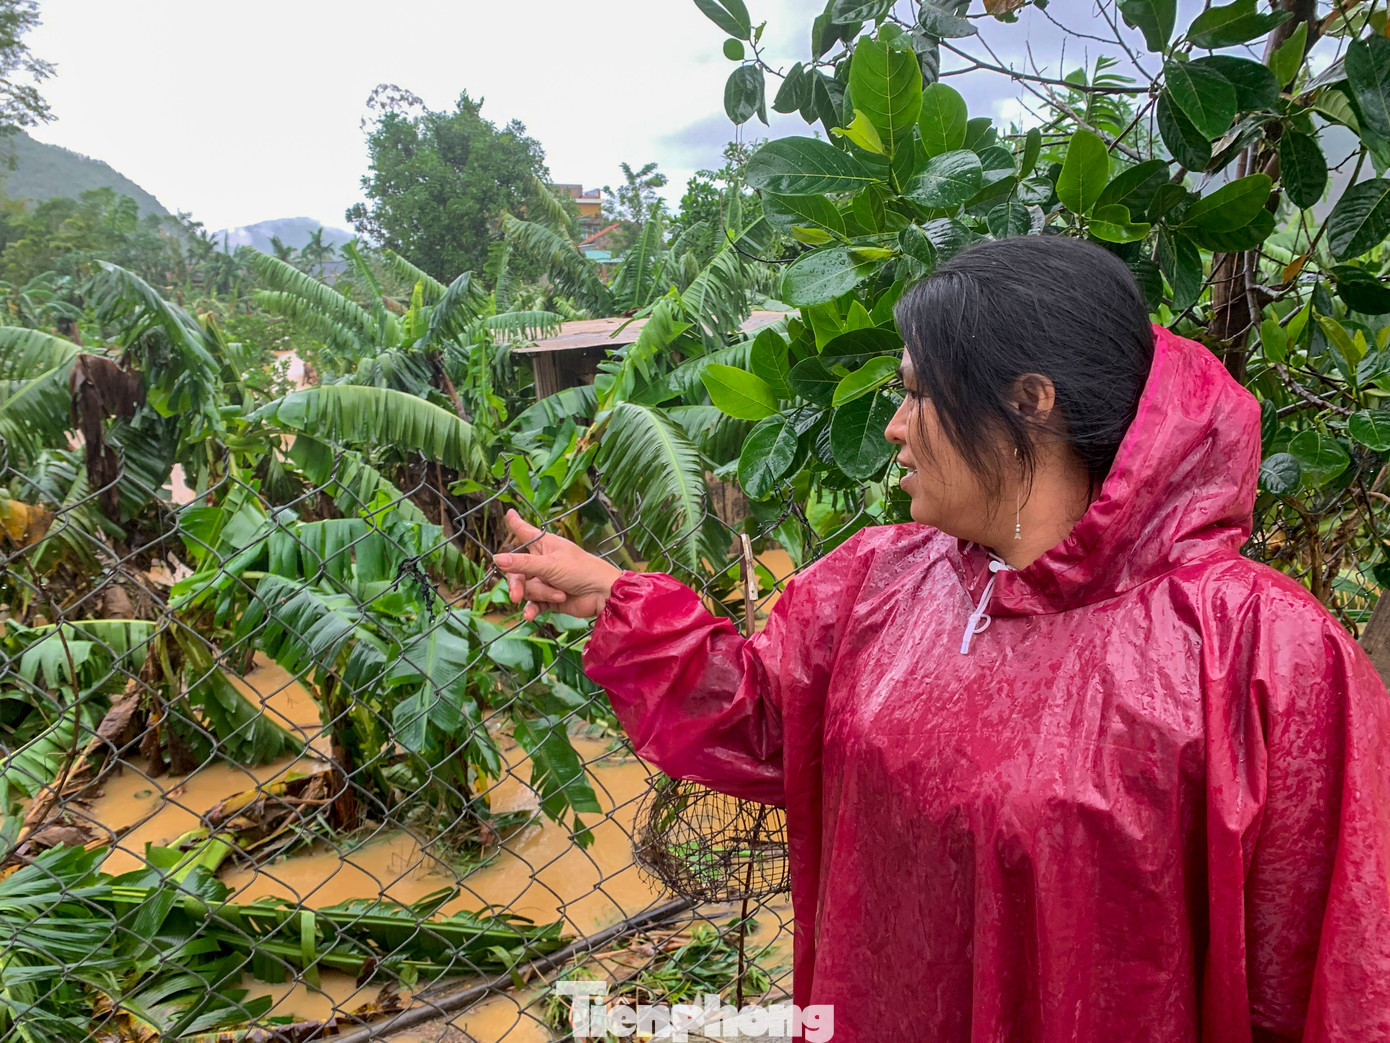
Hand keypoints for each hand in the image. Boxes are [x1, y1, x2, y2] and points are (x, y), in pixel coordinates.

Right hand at [492, 508, 623, 621]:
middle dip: (517, 584)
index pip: (525, 531)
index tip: (509, 512)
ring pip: (526, 589)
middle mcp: (542, 561)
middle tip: (516, 595)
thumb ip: (522, 564)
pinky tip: (530, 616)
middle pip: (516, 570)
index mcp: (544, 545)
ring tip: (558, 595)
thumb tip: (496, 559)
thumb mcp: (549, 565)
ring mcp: (545, 580)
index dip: (516, 523)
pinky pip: (533, 603)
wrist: (601, 595)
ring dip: (540, 594)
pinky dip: (534, 608)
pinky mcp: (549, 598)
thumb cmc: (580, 570)